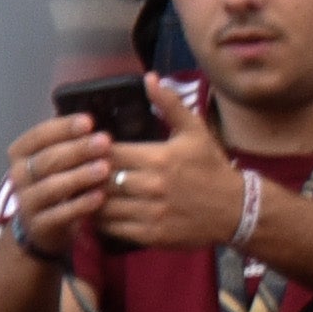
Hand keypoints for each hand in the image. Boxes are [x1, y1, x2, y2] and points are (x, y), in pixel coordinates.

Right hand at [0, 111, 118, 257]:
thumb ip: (73, 138)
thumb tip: (100, 114)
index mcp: (22, 152)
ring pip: (51, 187)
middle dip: (77, 149)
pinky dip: (79, 205)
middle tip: (105, 141)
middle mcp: (19, 175)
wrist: (42, 225)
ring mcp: (26, 201)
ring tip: (104, 168)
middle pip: (47, 159)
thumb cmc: (58, 179)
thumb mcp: (60, 157)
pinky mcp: (38, 225)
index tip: (89, 121)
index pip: (38, 135)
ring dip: (79, 176)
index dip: (63, 128)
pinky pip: (58, 214)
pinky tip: (99, 197)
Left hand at [94, 83, 246, 251]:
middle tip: (76, 171)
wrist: (235, 209)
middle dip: (86, 174)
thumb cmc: (211, 168)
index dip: (91, 150)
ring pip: (102, 204)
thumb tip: (149, 77)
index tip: (86, 149)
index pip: (108, 152)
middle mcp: (152, 185)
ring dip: (89, 197)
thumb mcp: (195, 132)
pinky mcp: (150, 234)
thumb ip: (170, 104)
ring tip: (83, 191)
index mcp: (159, 157)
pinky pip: (112, 227)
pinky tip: (99, 210)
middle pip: (100, 178)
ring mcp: (150, 211)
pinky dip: (100, 219)